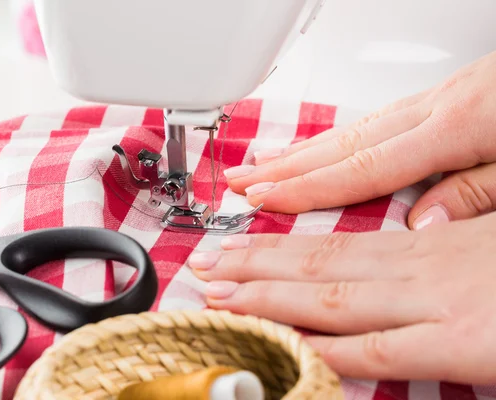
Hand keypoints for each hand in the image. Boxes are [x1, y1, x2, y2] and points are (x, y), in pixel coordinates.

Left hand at [187, 212, 495, 383]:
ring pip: (331, 299)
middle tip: (204, 268)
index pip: (333, 242)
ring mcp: (436, 304)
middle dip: (253, 269)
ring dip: (269, 299)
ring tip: (219, 297)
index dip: (277, 249)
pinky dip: (324, 348)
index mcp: (429, 242)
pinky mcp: (462, 344)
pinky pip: (377, 351)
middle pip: (317, 265)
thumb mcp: (488, 240)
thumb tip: (412, 237)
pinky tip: (285, 347)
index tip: (234, 247)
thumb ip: (442, 244)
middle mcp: (420, 267)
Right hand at [224, 51, 495, 229]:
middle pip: (343, 144)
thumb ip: (477, 195)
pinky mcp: (448, 95)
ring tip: (265, 162)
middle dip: (286, 166)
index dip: (306, 188)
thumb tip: (419, 224)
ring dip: (304, 149)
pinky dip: (340, 135)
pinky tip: (324, 145)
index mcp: (458, 128)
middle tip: (242, 179)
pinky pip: (376, 120)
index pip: (361, 169)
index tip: (263, 199)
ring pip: (354, 128)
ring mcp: (438, 98)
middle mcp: (437, 109)